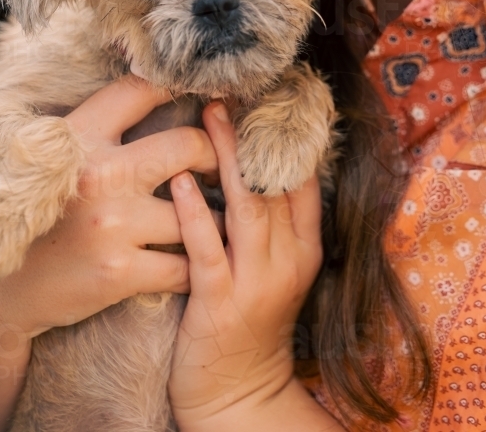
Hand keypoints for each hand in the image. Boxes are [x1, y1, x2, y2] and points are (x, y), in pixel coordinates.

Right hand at [0, 75, 219, 429]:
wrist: (1, 290)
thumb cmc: (45, 215)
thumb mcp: (63, 158)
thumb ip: (105, 127)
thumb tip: (159, 83)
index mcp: (80, 137)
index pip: (140, 91)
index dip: (177, 87)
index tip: (205, 96)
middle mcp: (99, 173)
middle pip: (186, 145)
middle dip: (213, 154)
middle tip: (220, 165)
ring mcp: (111, 223)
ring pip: (194, 209)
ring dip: (215, 217)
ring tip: (223, 216)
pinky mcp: (119, 272)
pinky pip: (185, 264)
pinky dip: (200, 264)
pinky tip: (202, 260)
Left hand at [168, 102, 323, 429]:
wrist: (237, 394)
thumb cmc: (249, 320)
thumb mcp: (276, 267)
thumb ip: (274, 219)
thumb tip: (255, 155)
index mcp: (305, 247)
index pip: (304, 179)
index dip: (286, 134)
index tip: (268, 94)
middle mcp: (288, 260)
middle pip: (274, 182)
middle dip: (253, 133)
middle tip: (231, 91)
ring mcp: (256, 282)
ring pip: (247, 206)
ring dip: (227, 157)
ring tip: (209, 116)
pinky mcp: (219, 303)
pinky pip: (206, 250)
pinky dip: (195, 212)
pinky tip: (180, 182)